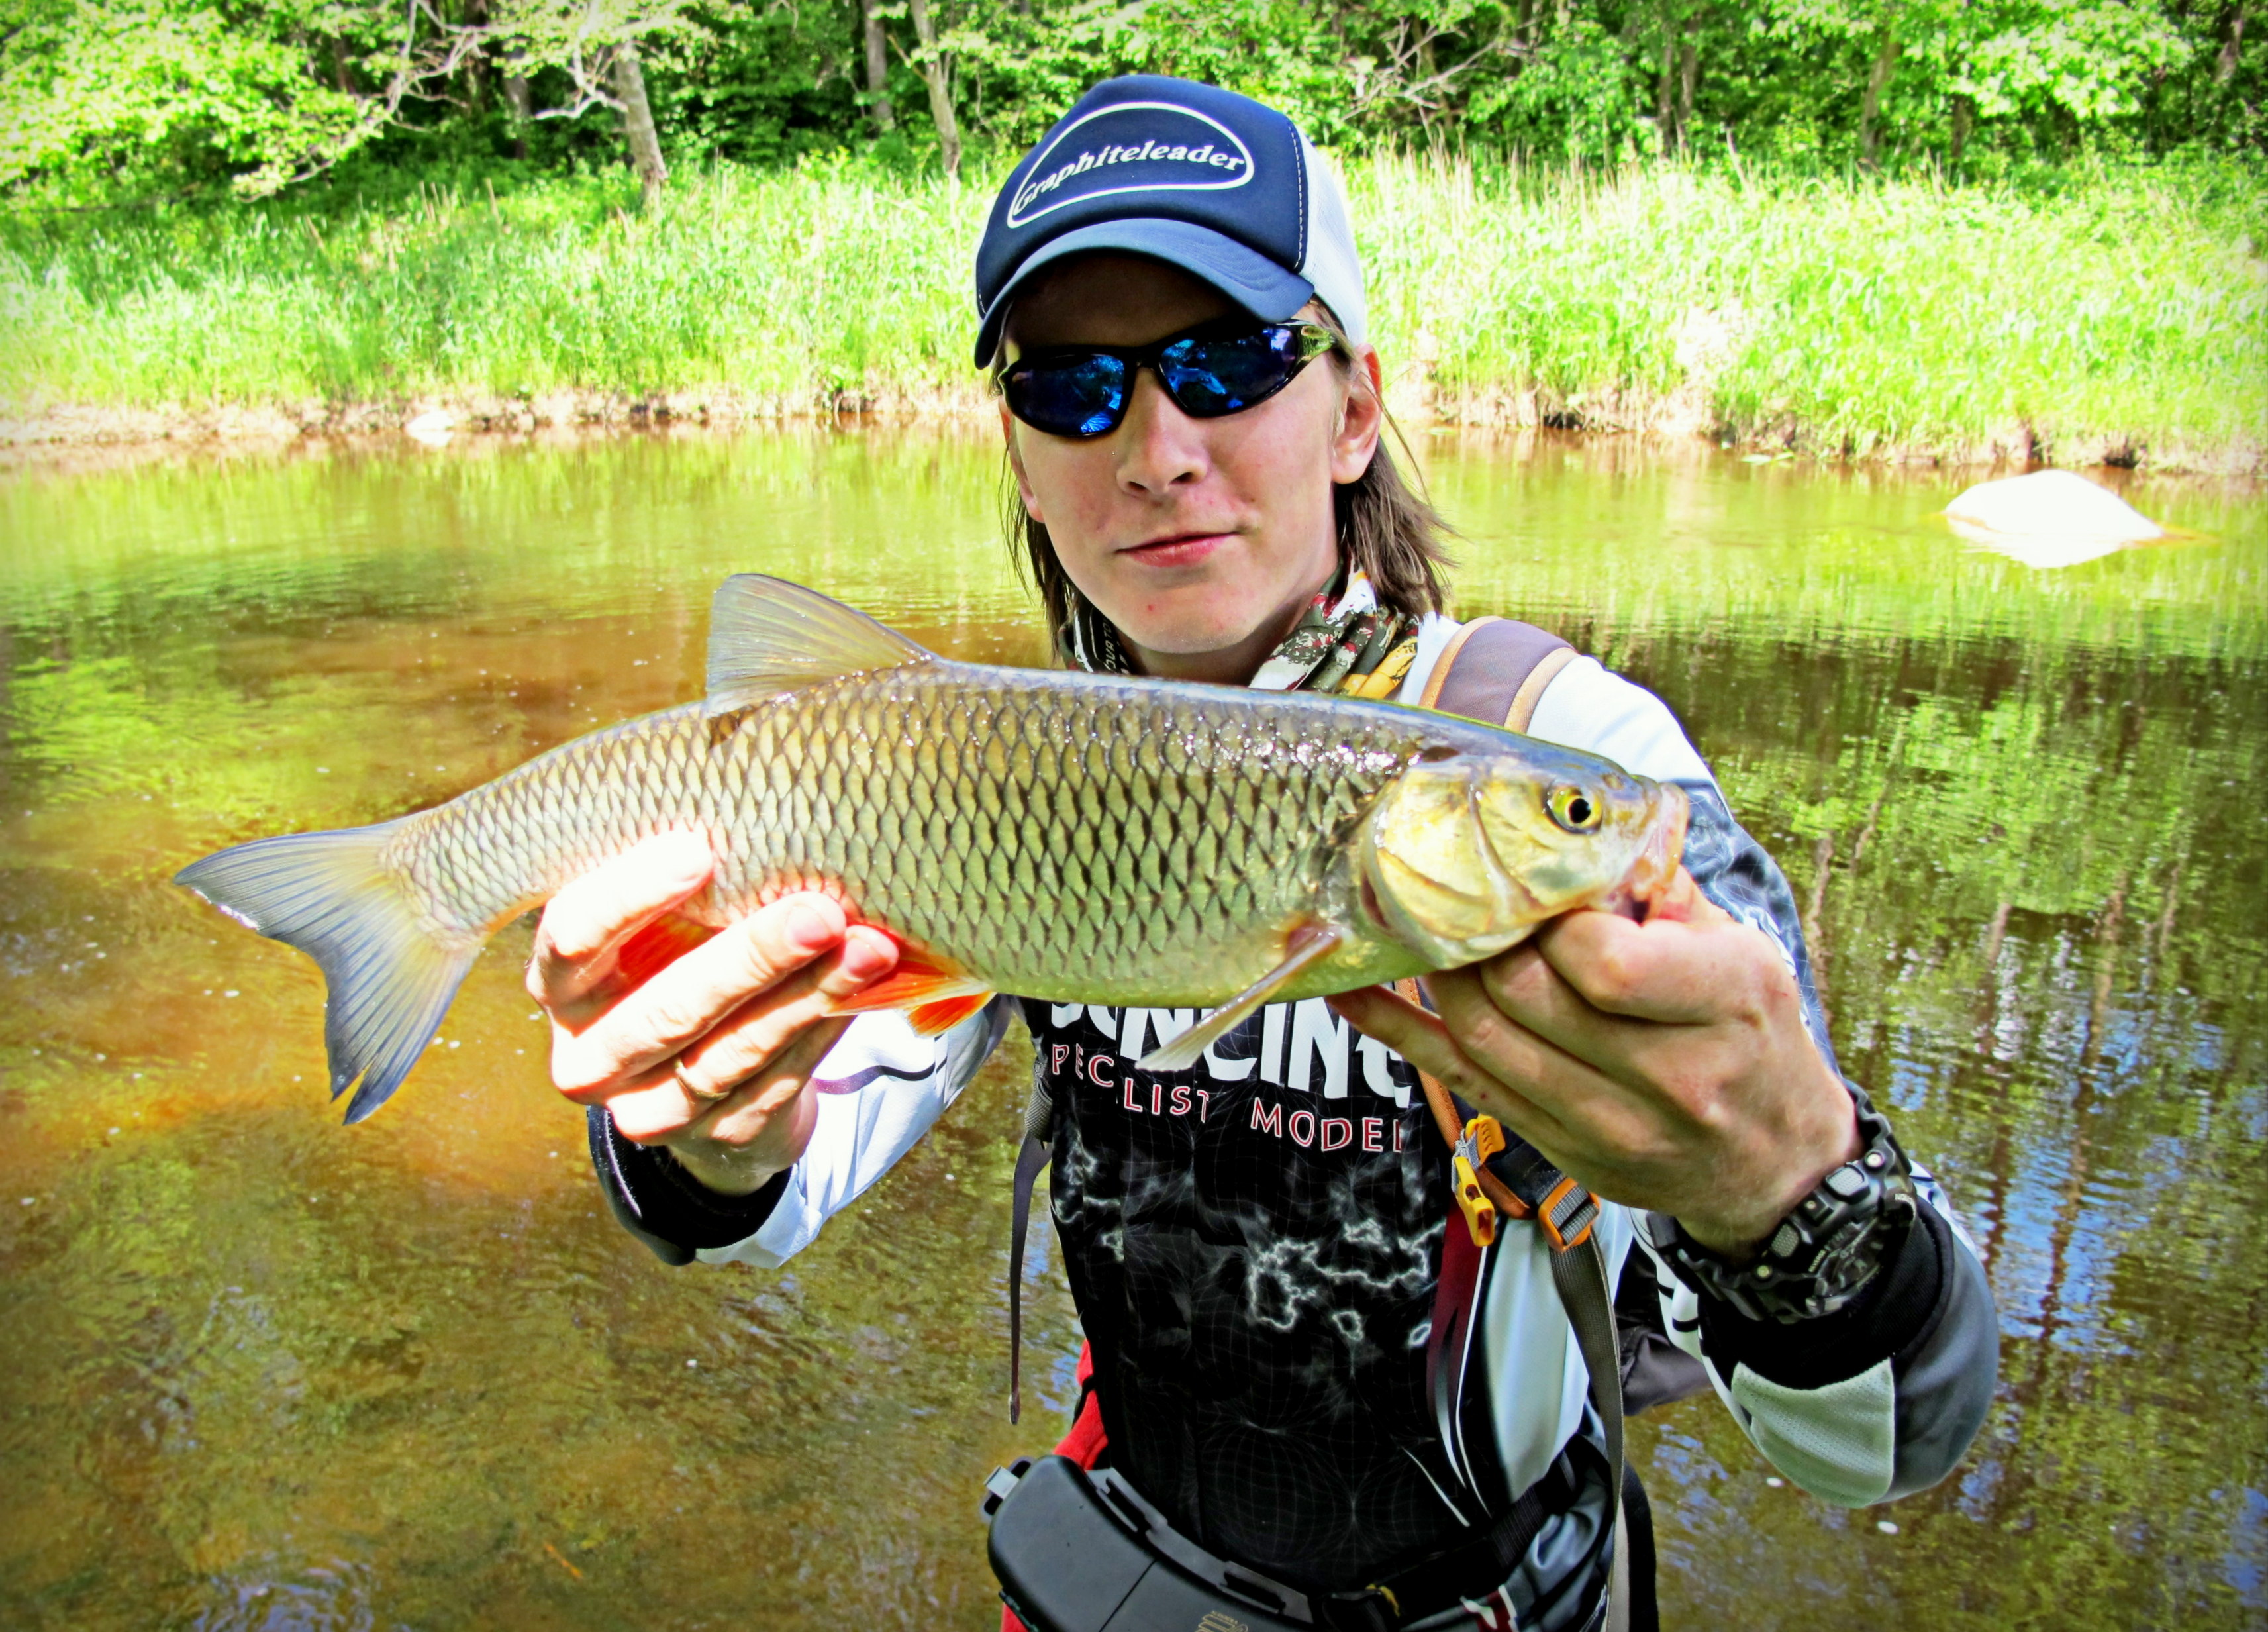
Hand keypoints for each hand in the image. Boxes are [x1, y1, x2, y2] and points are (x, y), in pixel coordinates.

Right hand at [527, 831, 897, 1195]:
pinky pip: (776, 1083)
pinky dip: (823, 1033)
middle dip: (750, 959)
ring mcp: (648, 1108)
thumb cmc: (679, 963)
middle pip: (665, 1009)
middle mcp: (589, 1056)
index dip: (630, 895)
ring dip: (807, 997)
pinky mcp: (716, 1138)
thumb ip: (689, 883)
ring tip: (869, 949)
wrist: (700, 1078)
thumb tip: (773, 816)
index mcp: (560, 985)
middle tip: (819, 913)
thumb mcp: (662, 924)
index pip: (573, 936)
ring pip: (730, 1054)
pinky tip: (864, 992)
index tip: (697, 849)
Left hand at [1330, 870, 1858, 1257]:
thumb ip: (1662, 895)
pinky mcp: (1561, 1148)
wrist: (1772, 1164)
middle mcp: (1670, 1074)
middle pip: (1525, 998)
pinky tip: (1355, 992)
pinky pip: (1461, 1081)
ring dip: (1437, 976)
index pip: (1603, 962)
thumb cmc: (1752, 1036)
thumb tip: (1574, 833)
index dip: (1551, 919)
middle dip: (1478, 936)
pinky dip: (1399, 1033)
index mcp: (1726, 1002)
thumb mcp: (1740, 951)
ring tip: (1417, 925)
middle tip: (1454, 892)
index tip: (1538, 890)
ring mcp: (1610, 1125)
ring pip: (1483, 1039)